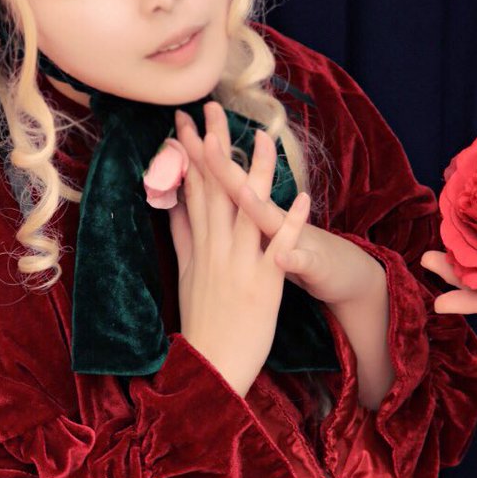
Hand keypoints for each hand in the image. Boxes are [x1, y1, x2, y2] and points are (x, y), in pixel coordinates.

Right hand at [168, 103, 310, 395]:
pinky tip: (302, 197)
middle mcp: (215, 251)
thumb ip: (184, 237)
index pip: (192, 189)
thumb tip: (173, 204)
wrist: (211, 370)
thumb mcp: (188, 274)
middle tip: (212, 107)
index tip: (185, 119)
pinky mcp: (263, 286)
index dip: (190, 152)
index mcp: (199, 246)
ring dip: (257, 174)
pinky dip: (291, 223)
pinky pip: (278, 249)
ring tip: (266, 138)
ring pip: (247, 211)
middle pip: (215, 190)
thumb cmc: (202, 324)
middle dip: (214, 146)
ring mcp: (239, 267)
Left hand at [174, 102, 382, 309]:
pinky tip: (285, 254)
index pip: (220, 178)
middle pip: (240, 186)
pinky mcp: (314, 265)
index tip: (180, 120)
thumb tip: (199, 193)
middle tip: (207, 122)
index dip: (199, 151)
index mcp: (254, 213)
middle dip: (222, 157)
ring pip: (272, 222)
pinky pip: (304, 262)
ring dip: (258, 204)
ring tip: (242, 187)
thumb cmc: (296, 253)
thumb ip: (233, 213)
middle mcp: (272, 220)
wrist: (344, 274)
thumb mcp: (262, 233)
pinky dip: (295, 258)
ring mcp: (295, 239)